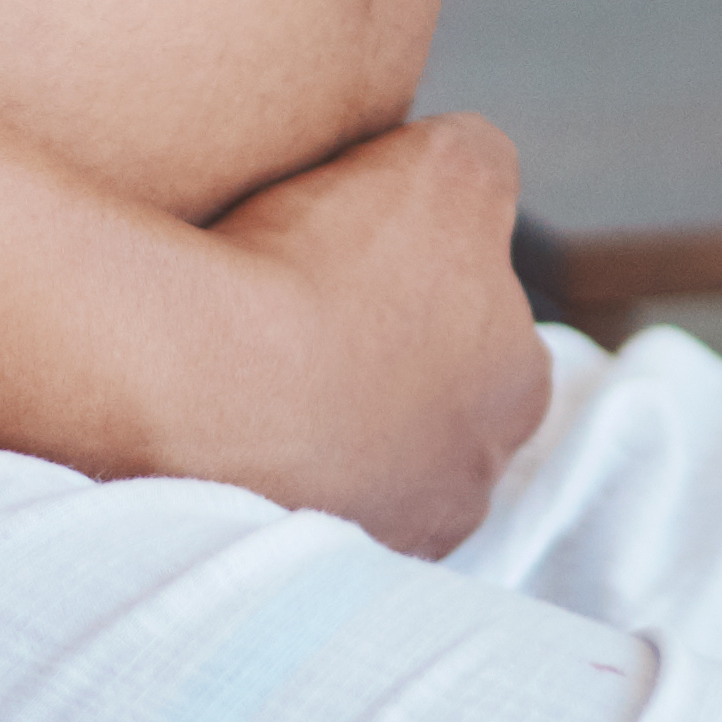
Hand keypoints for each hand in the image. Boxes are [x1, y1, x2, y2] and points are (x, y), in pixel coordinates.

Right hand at [188, 113, 553, 555]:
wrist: (203, 381)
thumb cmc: (333, 268)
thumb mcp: (448, 163)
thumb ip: (484, 160)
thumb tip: (467, 173)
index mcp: (519, 385)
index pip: (480, 310)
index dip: (415, 265)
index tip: (349, 244)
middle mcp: (467, 483)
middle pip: (420, 393)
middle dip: (373, 354)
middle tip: (299, 301)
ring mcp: (376, 534)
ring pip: (351, 451)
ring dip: (315, 411)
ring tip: (252, 358)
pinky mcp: (287, 562)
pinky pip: (281, 496)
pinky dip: (260, 458)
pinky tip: (221, 413)